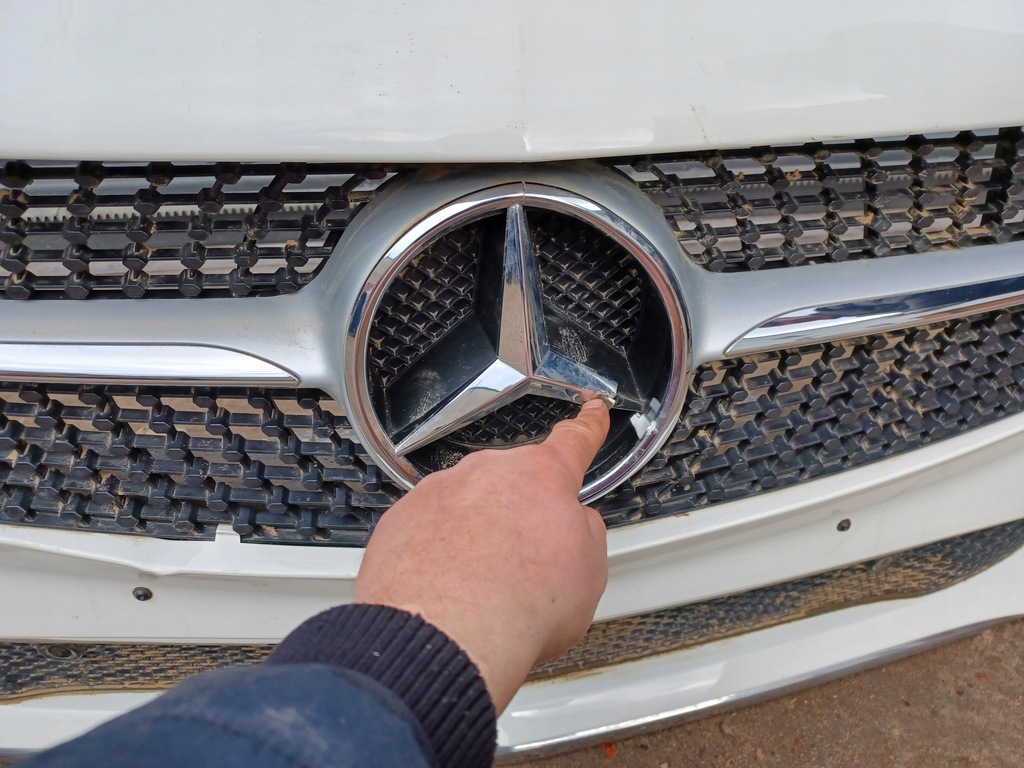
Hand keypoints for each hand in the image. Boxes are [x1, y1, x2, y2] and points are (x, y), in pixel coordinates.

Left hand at [355, 399, 610, 712]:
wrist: (446, 635)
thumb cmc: (518, 606)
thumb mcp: (588, 572)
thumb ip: (585, 534)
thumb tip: (576, 528)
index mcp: (542, 476)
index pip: (574, 441)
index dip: (587, 426)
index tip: (590, 412)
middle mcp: (487, 472)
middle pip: (513, 485)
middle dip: (520, 518)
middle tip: (526, 566)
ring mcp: (440, 492)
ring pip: (467, 508)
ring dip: (476, 537)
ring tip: (483, 589)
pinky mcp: (401, 518)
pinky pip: (427, 529)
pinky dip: (437, 553)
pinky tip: (448, 589)